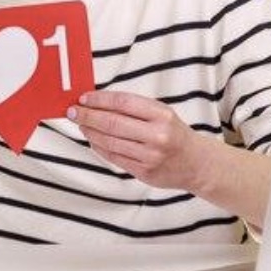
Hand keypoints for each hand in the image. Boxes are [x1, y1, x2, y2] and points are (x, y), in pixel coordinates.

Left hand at [68, 90, 211, 192]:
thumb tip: (97, 102)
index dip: (99, 100)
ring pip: (109, 142)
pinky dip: (99, 147)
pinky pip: (114, 157)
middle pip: (112, 123)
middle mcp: (157, 136)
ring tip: (81, 124)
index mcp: (162, 115)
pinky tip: (92, 139)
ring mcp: (150, 156)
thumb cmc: (174, 133)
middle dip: (87, 115)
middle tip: (73, 111)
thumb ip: (133, 107)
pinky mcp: (144, 172)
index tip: (83, 98)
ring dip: (90, 132)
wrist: (196, 164)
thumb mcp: (161, 113)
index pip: (122, 102)